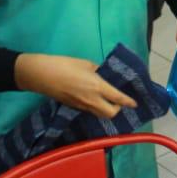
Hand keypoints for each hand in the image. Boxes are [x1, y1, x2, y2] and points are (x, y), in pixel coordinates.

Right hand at [14, 53, 137, 118]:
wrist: (41, 75)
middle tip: (118, 101)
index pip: (118, 98)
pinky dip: (95, 108)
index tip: (135, 104)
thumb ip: (98, 70)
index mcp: (97, 86)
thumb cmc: (64, 64)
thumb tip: (103, 75)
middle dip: (117, 110)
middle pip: (110, 114)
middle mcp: (92, 100)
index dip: (128, 102)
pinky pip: (90, 111)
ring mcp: (82, 106)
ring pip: (99, 115)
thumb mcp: (86, 63)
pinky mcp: (73, 107)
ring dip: (106, 110)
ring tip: (108, 102)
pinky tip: (94, 100)